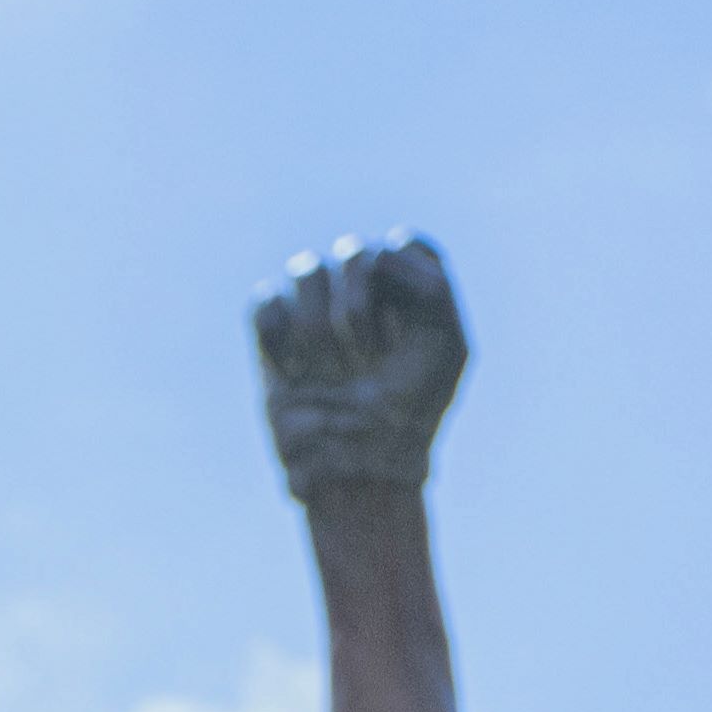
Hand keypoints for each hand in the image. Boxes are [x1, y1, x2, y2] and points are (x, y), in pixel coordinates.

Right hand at [255, 234, 466, 498]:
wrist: (365, 467)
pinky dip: (279, 331)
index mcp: (407, 288)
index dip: (402, 282)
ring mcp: (316, 310)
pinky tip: (295, 368)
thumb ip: (432, 286)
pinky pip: (264, 302)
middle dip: (359, 304)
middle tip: (367, 357)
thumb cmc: (413, 412)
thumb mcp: (447, 349)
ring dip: (320, 323)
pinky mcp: (275, 338)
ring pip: (306, 269)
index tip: (404, 334)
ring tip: (330, 368)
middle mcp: (361, 290)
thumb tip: (380, 252)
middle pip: (352, 250)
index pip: (403, 244)